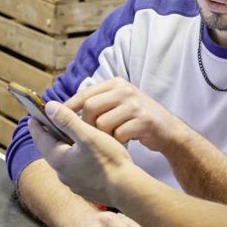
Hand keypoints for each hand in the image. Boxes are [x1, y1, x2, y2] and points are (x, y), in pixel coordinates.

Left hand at [27, 102, 138, 207]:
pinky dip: (74, 158)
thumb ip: (67, 120)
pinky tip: (84, 154)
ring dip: (63, 147)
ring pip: (63, 160)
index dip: (36, 125)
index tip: (33, 115)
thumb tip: (49, 107)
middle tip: (50, 123)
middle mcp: (62, 174)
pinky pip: (74, 169)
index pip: (40, 138)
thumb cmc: (109, 161)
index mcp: (59, 159)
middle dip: (49, 135)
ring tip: (68, 136)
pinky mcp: (85, 188)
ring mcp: (73, 183)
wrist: (127, 190)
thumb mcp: (88, 135)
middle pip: (50, 150)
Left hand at [66, 77, 188, 153]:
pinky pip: (119, 134)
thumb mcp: (119, 103)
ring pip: (103, 123)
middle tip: (89, 137)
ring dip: (104, 136)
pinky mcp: (144, 120)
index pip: (84, 94)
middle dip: (86, 126)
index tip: (56, 121)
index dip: (68, 109)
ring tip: (110, 140)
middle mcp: (125, 91)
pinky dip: (118, 142)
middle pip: (90, 108)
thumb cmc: (137, 119)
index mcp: (115, 84)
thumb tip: (62, 109)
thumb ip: (97, 102)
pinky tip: (124, 142)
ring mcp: (135, 105)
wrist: (169, 131)